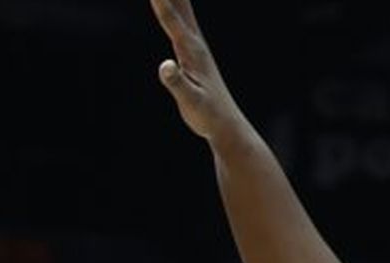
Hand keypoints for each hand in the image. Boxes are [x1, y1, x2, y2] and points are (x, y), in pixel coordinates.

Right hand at [150, 0, 248, 144]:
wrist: (225, 123)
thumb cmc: (207, 114)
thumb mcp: (190, 101)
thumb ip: (177, 83)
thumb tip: (164, 66)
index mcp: (191, 50)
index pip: (171, 18)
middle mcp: (195, 42)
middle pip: (179, 4)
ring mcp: (195, 45)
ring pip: (182, 9)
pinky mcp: (194, 52)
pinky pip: (181, 21)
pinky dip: (174, 6)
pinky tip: (171, 3)